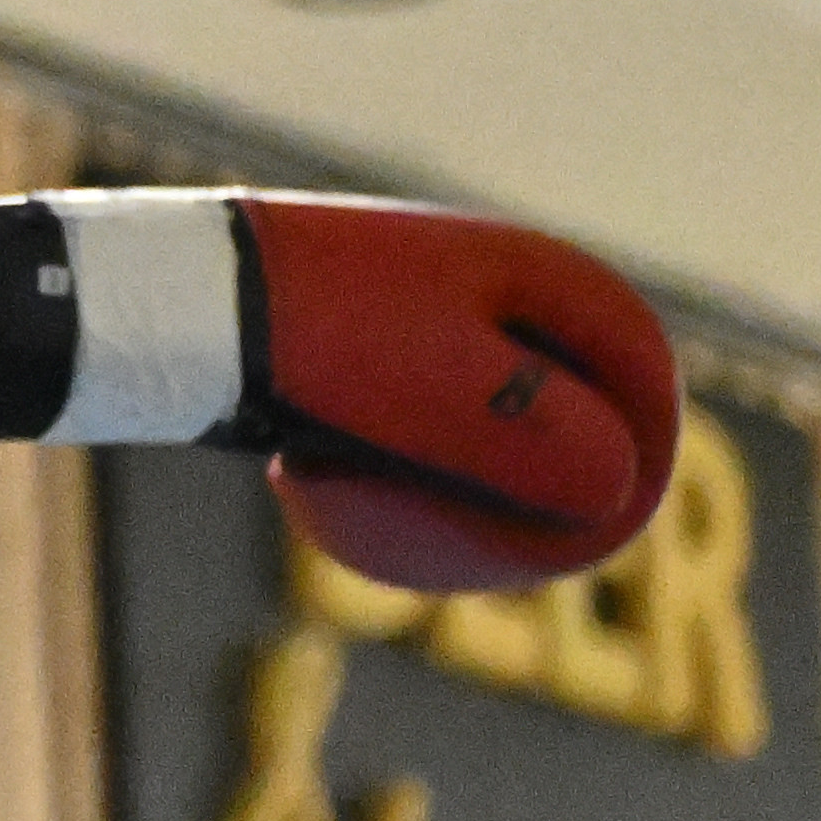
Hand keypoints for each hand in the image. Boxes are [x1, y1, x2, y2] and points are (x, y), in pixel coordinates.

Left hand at [0, 188, 678, 588]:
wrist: (168, 305)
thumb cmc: (312, 337)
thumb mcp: (439, 390)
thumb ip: (540, 435)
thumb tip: (618, 490)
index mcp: (522, 263)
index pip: (634, 354)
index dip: (653, 440)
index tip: (632, 517)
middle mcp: (475, 276)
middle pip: (567, 386)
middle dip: (573, 469)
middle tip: (560, 553)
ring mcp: (412, 310)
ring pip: (485, 411)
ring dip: (489, 478)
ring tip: (478, 558)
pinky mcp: (349, 343)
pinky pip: (407, 418)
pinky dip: (409, 468)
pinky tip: (365, 525)